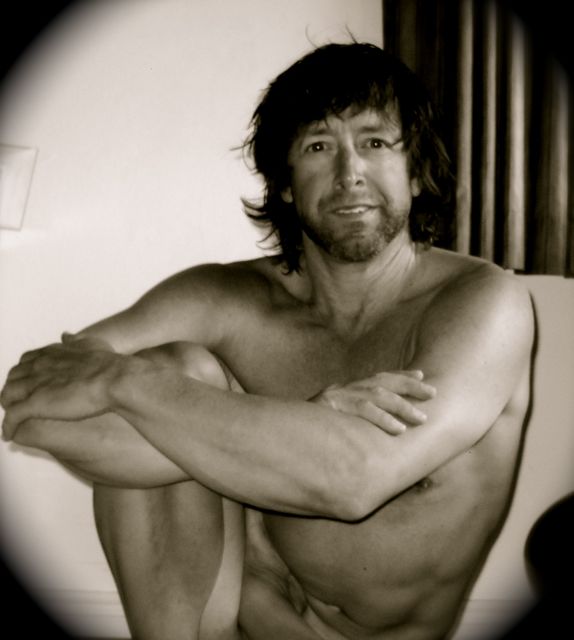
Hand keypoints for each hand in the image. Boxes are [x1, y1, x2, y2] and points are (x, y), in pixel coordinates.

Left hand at [1, 333, 125, 440]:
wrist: (114, 378)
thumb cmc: (107, 363)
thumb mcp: (91, 343)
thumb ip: (75, 341)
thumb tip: (66, 336)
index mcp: (50, 353)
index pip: (25, 362)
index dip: (26, 374)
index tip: (31, 383)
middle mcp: (38, 366)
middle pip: (13, 378)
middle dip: (14, 390)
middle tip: (21, 402)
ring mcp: (34, 384)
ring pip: (7, 396)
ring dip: (9, 407)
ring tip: (14, 420)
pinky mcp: (36, 404)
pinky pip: (12, 417)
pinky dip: (8, 426)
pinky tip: (10, 434)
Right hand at [311, 370, 435, 434]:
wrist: (281, 428)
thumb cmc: (310, 428)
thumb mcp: (334, 418)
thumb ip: (353, 416)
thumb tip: (376, 427)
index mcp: (347, 389)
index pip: (378, 377)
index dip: (400, 375)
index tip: (420, 374)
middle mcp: (345, 388)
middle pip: (383, 381)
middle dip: (410, 385)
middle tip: (433, 392)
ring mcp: (339, 396)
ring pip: (378, 395)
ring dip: (403, 406)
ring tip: (422, 418)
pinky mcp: (333, 406)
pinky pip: (363, 410)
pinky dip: (383, 419)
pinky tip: (398, 430)